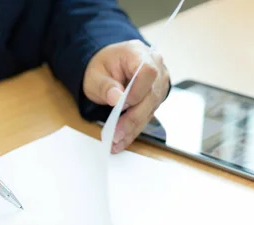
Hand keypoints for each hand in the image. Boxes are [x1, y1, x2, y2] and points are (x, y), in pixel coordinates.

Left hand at [83, 39, 169, 153]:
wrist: (108, 67)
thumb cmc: (102, 67)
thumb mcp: (95, 75)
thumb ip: (105, 86)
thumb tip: (116, 98)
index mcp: (138, 53)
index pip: (147, 72)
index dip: (137, 91)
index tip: (121, 105)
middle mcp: (155, 67)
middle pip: (151, 95)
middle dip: (133, 118)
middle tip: (116, 134)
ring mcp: (158, 83)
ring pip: (150, 109)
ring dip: (133, 128)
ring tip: (115, 143)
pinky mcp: (155, 98)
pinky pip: (146, 115)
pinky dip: (133, 129)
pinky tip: (121, 141)